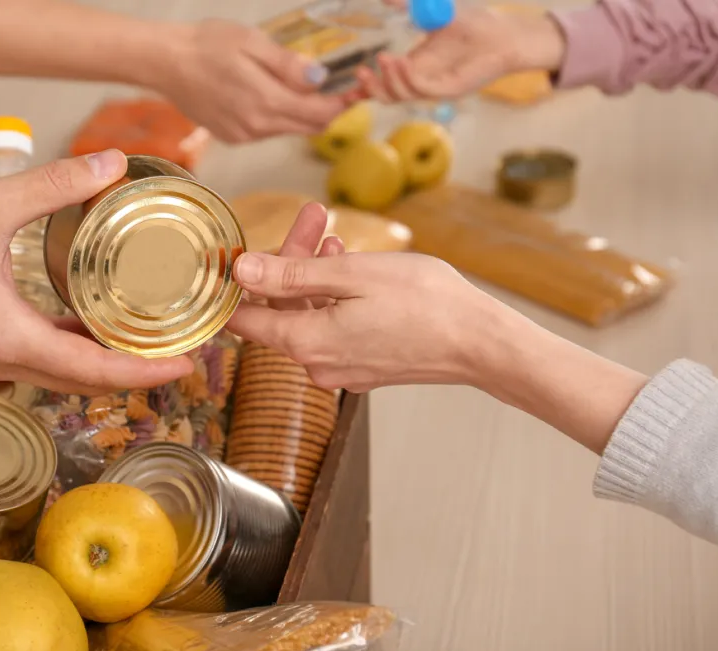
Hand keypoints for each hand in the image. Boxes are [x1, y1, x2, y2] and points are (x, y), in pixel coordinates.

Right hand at [0, 150, 192, 394]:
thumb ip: (55, 185)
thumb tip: (111, 165)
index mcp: (10, 337)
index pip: (93, 368)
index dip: (144, 370)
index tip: (185, 363)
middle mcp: (2, 359)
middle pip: (85, 380)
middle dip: (137, 370)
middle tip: (183, 351)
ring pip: (63, 373)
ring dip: (107, 362)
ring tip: (152, 340)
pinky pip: (41, 357)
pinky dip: (76, 348)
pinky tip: (97, 323)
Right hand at [158, 20, 347, 142]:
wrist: (166, 63)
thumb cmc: (206, 45)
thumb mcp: (253, 43)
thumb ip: (288, 65)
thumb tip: (319, 80)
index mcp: (266, 102)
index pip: (319, 114)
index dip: (342, 104)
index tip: (356, 90)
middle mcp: (257, 127)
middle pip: (308, 127)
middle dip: (327, 110)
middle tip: (340, 89)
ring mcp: (244, 135)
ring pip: (289, 129)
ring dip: (302, 113)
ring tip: (304, 87)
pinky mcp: (233, 136)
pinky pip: (268, 130)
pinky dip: (279, 116)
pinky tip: (271, 95)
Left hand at [227, 244, 493, 391]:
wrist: (480, 342)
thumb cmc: (425, 304)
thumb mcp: (352, 275)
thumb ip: (290, 275)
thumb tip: (241, 271)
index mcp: (306, 342)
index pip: (243, 320)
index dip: (237, 284)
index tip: (240, 251)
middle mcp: (317, 363)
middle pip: (281, 310)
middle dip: (290, 260)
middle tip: (313, 216)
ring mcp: (341, 368)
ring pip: (309, 315)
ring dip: (314, 274)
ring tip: (335, 233)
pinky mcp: (363, 367)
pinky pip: (333, 328)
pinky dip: (334, 297)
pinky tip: (350, 266)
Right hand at [348, 5, 565, 103]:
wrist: (507, 34)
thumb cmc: (476, 24)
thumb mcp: (434, 10)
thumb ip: (409, 4)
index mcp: (416, 65)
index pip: (385, 82)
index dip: (365, 86)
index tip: (349, 82)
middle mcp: (423, 80)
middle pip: (388, 94)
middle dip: (370, 87)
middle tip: (361, 70)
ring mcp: (436, 87)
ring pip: (401, 95)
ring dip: (388, 80)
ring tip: (384, 59)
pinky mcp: (450, 89)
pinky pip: (422, 89)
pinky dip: (407, 79)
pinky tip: (400, 62)